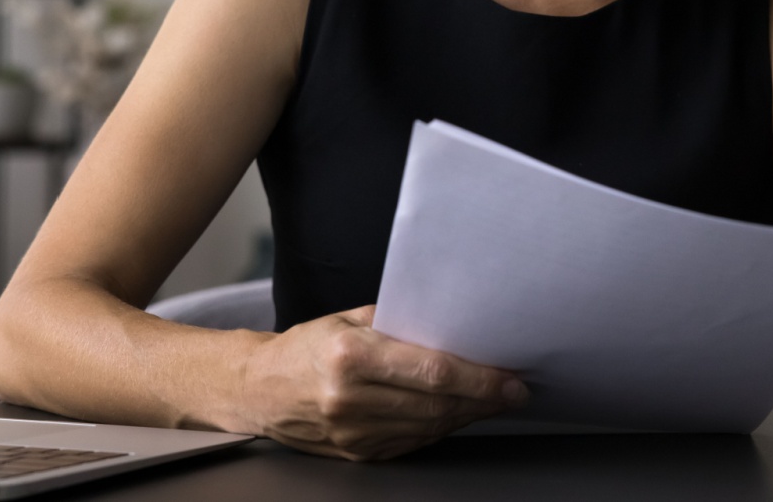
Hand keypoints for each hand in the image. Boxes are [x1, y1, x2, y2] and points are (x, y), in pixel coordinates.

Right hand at [242, 305, 526, 460]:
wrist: (258, 388)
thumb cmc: (307, 346)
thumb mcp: (350, 319)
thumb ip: (400, 323)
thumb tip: (455, 326)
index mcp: (351, 356)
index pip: (432, 372)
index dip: (479, 379)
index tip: (510, 379)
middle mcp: (351, 399)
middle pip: (437, 404)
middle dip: (484, 399)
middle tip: (514, 391)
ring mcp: (353, 433)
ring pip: (429, 428)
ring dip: (468, 415)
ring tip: (494, 401)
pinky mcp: (356, 454)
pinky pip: (413, 442)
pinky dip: (441, 428)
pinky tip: (458, 414)